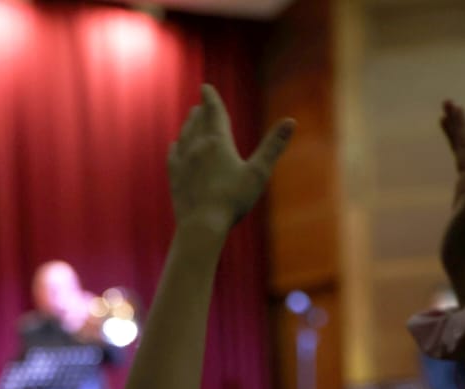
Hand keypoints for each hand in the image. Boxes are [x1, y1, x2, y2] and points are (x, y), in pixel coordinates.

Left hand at [168, 84, 292, 233]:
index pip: (214, 112)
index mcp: (217, 142)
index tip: (205, 86)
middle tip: (202, 102)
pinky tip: (175, 145)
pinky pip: (173, 154)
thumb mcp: (258, 173)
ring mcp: (182, 162)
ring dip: (189, 124)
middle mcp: (196, 147)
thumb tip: (291, 121)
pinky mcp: (174, 177)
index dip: (211, 97)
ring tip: (191, 118)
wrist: (201, 225)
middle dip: (201, 110)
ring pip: (184, 135)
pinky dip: (177, 145)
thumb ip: (273, 146)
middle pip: (197, 122)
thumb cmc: (233, 200)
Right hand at [439, 100, 464, 299]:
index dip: (460, 127)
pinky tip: (455, 162)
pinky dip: (455, 161)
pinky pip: (459, 174)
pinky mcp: (463, 204)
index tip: (452, 106)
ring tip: (445, 120)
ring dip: (455, 139)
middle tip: (448, 103)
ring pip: (463, 158)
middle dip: (458, 126)